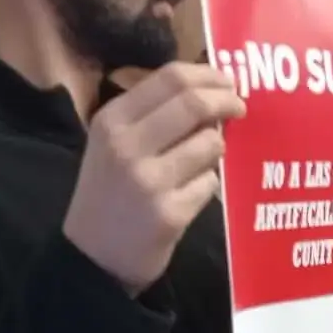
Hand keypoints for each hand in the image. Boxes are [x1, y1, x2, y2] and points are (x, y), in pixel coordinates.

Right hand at [63, 63, 243, 294]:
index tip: (228, 81)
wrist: (92, 257)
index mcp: (112, 120)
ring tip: (201, 160)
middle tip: (239, 106)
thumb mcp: (114, 144)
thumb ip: (154, 115)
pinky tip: (188, 194)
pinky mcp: (170, 213)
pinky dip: (207, 185)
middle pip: (194, 104)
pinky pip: (210, 183)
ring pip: (210, 143)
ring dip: (216, 148)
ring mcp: (148, 181)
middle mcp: (126, 146)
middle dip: (226, 100)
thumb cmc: (109, 193)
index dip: (208, 75)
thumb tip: (211, 91)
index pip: (170, 78)